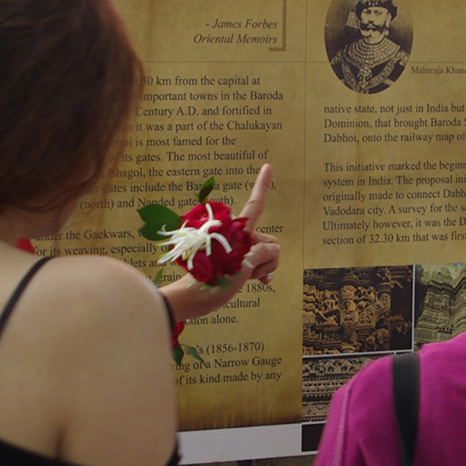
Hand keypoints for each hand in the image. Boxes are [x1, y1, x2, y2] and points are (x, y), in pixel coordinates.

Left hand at [161, 164, 281, 321]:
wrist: (191, 299)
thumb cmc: (211, 282)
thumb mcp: (241, 269)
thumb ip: (262, 254)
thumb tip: (274, 249)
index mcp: (237, 233)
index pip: (255, 206)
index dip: (262, 186)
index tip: (267, 166)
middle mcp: (238, 238)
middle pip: (269, 241)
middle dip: (268, 258)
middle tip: (250, 274)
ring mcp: (238, 251)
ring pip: (266, 254)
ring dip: (263, 268)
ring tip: (246, 279)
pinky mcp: (237, 264)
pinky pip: (259, 263)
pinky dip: (261, 272)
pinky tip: (261, 283)